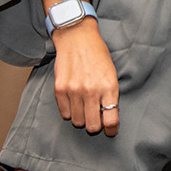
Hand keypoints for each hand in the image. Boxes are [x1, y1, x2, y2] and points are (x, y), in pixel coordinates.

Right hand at [50, 21, 120, 136]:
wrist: (77, 38)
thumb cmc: (97, 56)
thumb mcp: (111, 74)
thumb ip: (110, 95)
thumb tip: (107, 118)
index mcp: (109, 87)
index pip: (111, 120)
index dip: (111, 130)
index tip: (110, 132)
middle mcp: (91, 91)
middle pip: (93, 126)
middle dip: (95, 126)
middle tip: (95, 119)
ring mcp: (74, 91)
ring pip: (77, 121)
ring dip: (81, 117)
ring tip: (84, 106)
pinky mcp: (60, 89)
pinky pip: (65, 113)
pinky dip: (69, 111)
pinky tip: (74, 101)